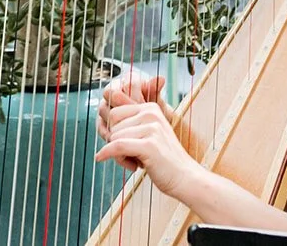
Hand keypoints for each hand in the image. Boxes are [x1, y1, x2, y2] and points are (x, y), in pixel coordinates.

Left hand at [94, 75, 204, 200]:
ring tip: (135, 162)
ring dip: (118, 154)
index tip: (125, 146)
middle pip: (113, 125)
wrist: (186, 179)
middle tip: (131, 157)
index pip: (115, 113)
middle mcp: (151, 114)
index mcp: (151, 108)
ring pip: (114, 137)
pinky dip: (106, 153)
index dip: (115, 131)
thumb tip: (103, 124)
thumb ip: (131, 125)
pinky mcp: (149, 145)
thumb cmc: (165, 160)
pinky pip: (116, 146)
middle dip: (116, 143)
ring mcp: (151, 128)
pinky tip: (100, 158)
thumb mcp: (149, 135)